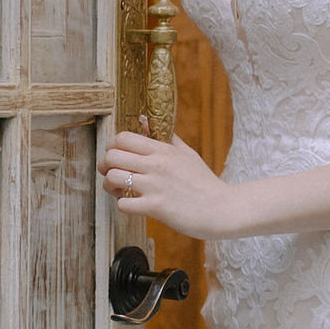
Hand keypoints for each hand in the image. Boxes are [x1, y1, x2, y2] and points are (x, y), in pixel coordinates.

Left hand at [100, 129, 236, 240]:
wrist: (223, 209)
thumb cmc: (204, 182)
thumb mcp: (187, 153)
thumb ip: (165, 136)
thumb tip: (143, 119)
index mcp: (163, 149)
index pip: (122, 137)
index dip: (113, 147)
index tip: (118, 157)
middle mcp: (156, 164)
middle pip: (112, 156)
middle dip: (106, 166)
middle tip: (113, 174)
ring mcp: (155, 186)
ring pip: (113, 177)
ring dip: (111, 186)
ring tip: (120, 191)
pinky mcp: (156, 207)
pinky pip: (123, 204)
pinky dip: (123, 206)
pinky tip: (133, 205)